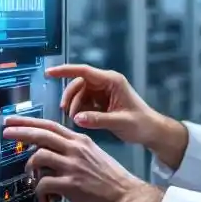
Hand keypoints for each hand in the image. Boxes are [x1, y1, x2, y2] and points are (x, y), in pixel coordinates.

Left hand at [3, 116, 163, 201]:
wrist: (127, 197)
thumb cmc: (113, 180)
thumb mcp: (95, 156)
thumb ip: (74, 153)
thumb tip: (51, 158)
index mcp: (81, 141)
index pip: (50, 126)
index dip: (29, 122)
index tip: (13, 121)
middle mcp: (75, 149)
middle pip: (40, 135)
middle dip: (19, 132)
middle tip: (5, 132)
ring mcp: (72, 166)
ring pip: (38, 158)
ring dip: (30, 170)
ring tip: (33, 180)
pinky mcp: (70, 184)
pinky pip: (43, 184)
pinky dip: (39, 191)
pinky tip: (45, 199)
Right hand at [46, 64, 188, 168]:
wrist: (150, 130)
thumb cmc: (141, 123)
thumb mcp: (119, 122)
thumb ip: (98, 120)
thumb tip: (77, 118)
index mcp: (112, 81)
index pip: (84, 71)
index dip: (65, 70)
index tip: (49, 72)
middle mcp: (106, 83)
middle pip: (79, 83)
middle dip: (70, 96)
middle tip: (66, 111)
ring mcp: (103, 92)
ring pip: (80, 93)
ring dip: (74, 105)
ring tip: (75, 119)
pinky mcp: (102, 102)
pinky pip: (84, 102)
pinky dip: (80, 110)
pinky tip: (81, 120)